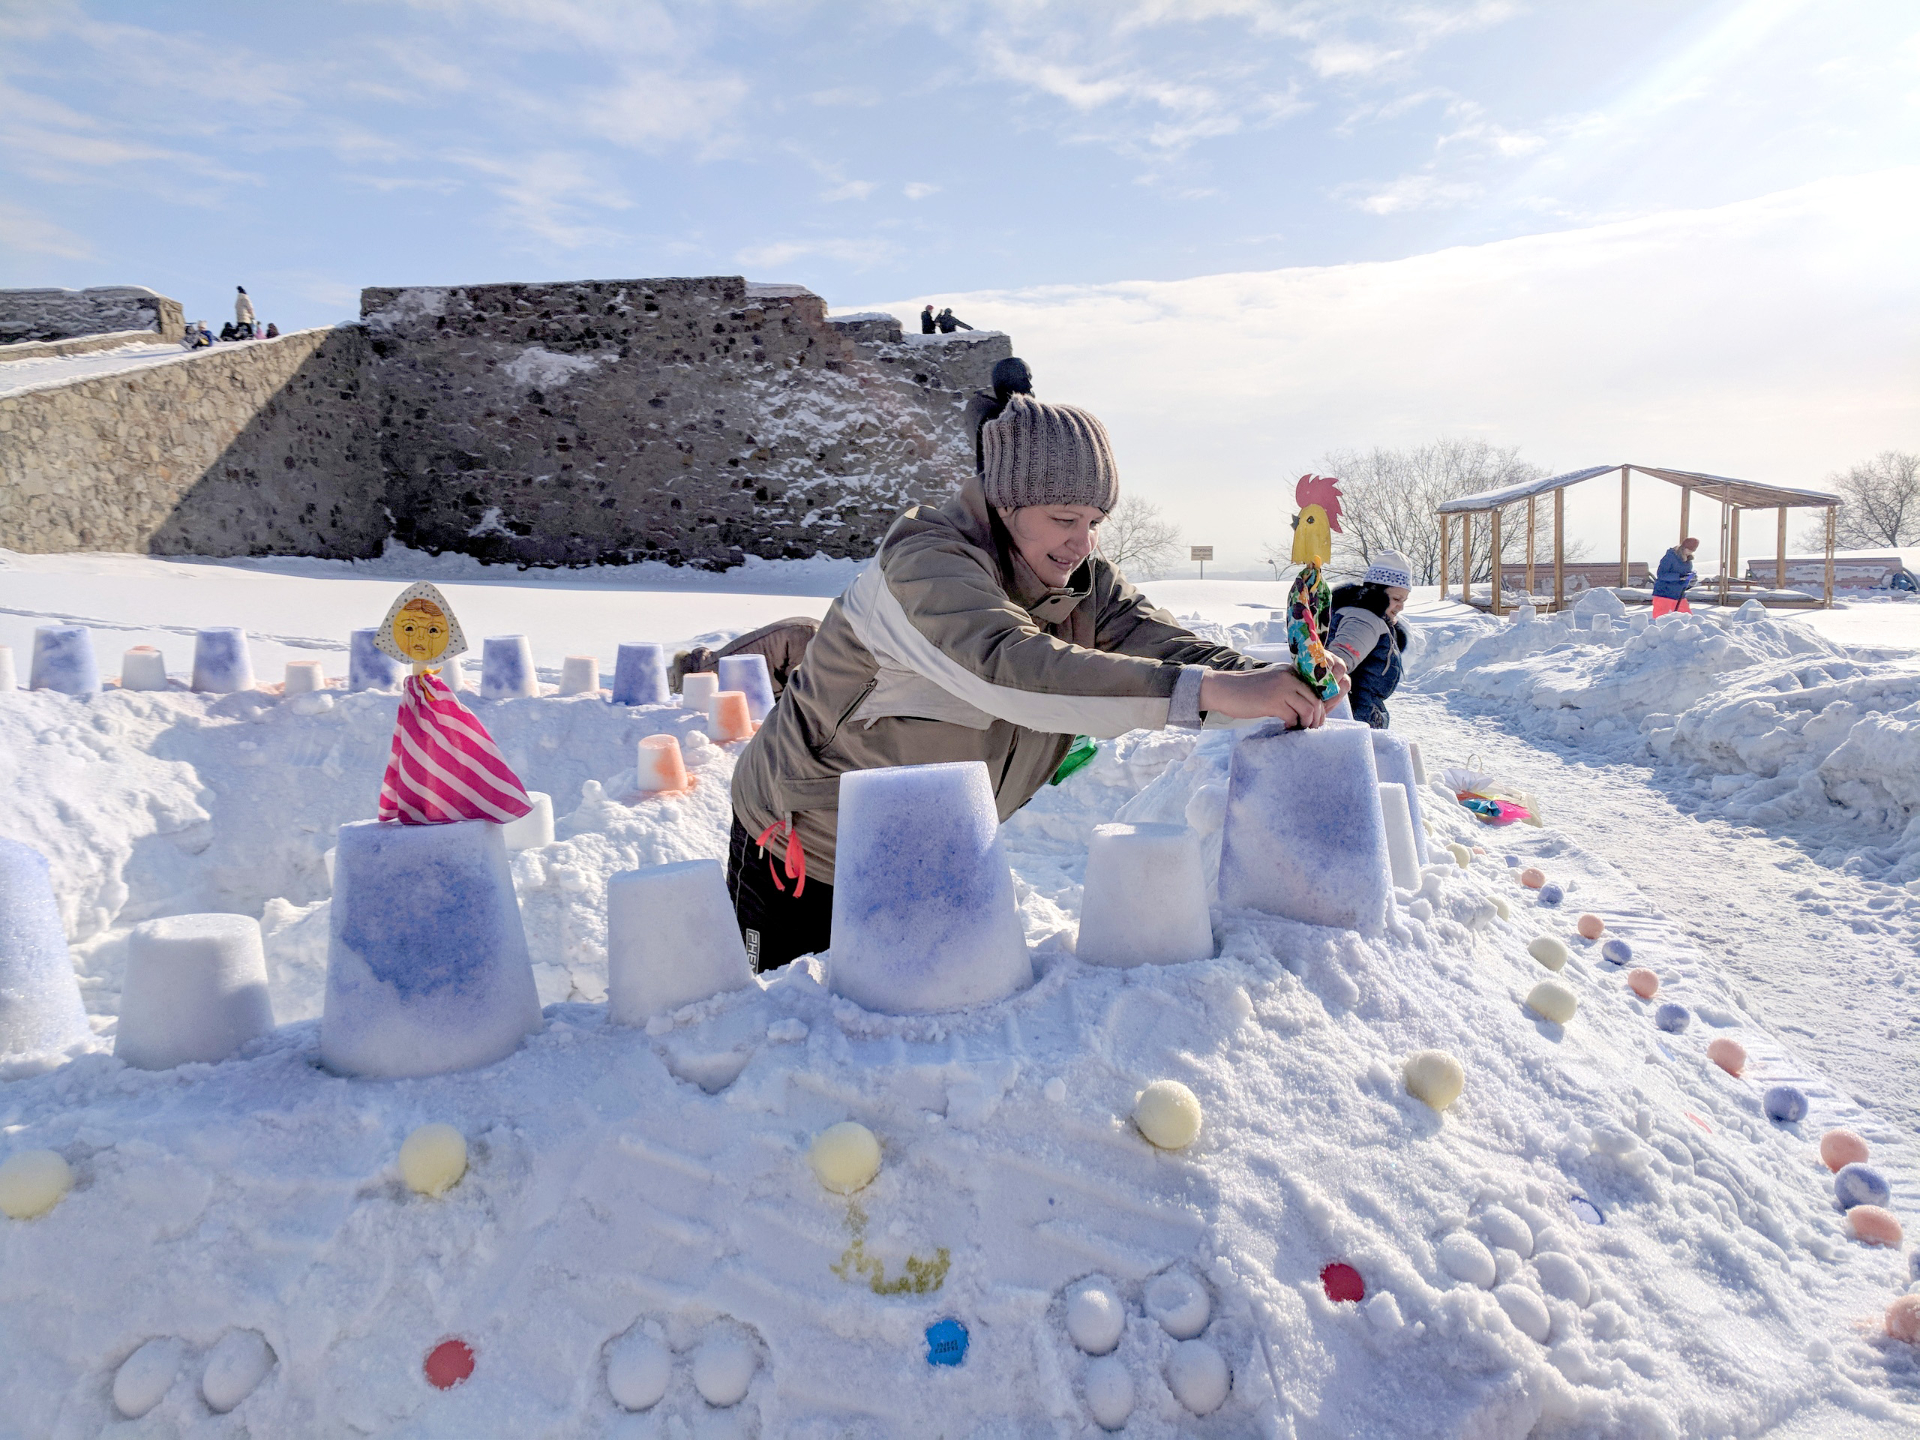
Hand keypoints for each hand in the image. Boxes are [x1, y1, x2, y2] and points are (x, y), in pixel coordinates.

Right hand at [1200, 667, 1329, 728]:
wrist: (1224, 689)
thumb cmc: (1246, 689)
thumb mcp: (1272, 682)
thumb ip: (1287, 689)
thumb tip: (1305, 707)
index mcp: (1290, 672)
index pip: (1315, 689)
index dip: (1319, 706)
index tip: (1316, 717)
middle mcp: (1289, 678)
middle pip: (1315, 700)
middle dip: (1317, 717)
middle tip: (1312, 727)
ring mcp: (1282, 690)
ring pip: (1308, 709)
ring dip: (1307, 723)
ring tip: (1300, 728)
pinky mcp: (1273, 702)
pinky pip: (1293, 717)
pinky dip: (1292, 725)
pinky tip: (1286, 726)